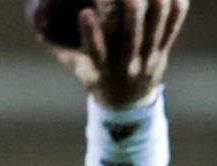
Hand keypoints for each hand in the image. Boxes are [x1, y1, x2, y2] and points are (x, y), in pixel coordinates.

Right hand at [55, 0, 189, 108]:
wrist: (127, 105)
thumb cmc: (98, 78)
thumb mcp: (79, 69)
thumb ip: (62, 49)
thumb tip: (40, 32)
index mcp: (101, 70)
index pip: (94, 51)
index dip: (90, 32)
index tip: (84, 13)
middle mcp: (124, 66)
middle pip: (131, 37)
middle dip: (132, 10)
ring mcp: (146, 61)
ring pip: (155, 30)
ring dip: (157, 5)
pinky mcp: (161, 54)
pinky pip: (171, 31)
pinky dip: (176, 11)